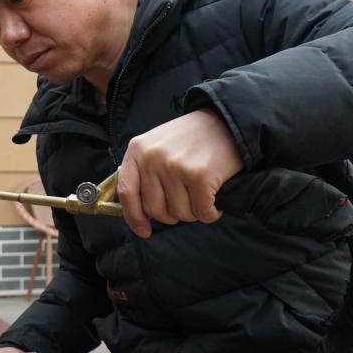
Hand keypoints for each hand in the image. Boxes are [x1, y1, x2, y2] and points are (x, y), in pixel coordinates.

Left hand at [118, 108, 243, 237]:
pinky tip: (214, 201)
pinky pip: (202, 212)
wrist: (226, 121)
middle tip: (187, 201)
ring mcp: (175, 167)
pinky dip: (211, 213)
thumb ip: (144, 174)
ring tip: (201, 194)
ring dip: (193, 212)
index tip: (144, 231)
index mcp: (137, 150)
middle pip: (155, 210)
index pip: (127, 192)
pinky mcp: (199, 176)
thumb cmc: (190, 139)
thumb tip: (140, 214)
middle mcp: (153, 158)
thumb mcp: (156, 146)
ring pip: (180, 214)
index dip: (134, 217)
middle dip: (173, 214)